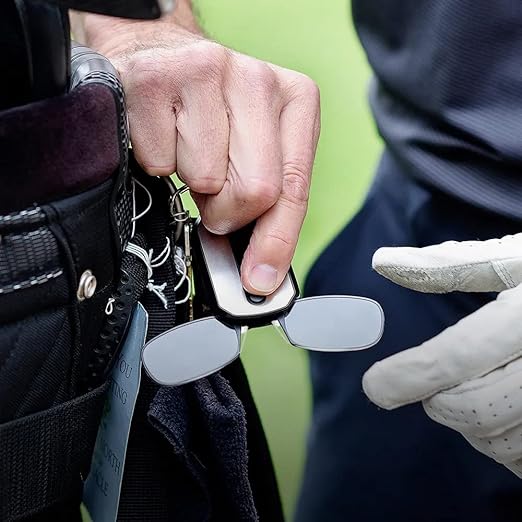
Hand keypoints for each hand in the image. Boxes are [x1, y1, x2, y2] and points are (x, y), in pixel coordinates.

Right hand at [76, 17, 319, 294]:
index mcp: (295, 99)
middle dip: (227, 211)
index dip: (275, 241)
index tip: (259, 279)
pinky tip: (163, 136)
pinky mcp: (154, 79)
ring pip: (204, 179)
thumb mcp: (255, 149)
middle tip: (212, 197)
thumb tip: (260, 273)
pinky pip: (158, 162)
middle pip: (255, 191)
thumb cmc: (212, 112)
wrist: (161, 55)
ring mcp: (204, 72)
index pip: (293, 188)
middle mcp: (256, 79)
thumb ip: (268, 204)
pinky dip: (157, 163)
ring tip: (189, 154)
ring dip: (191, 184)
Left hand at [363, 234, 521, 477]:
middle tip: (426, 388)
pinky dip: (503, 447)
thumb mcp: (513, 260)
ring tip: (461, 398)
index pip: (459, 355)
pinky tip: (497, 420)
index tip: (374, 387)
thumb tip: (382, 261)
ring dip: (468, 427)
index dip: (411, 375)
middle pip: (477, 407)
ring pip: (503, 441)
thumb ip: (449, 265)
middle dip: (437, 402)